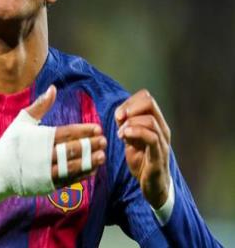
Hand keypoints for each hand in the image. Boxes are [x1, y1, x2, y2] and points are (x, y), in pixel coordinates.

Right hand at [26, 85, 106, 185]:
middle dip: (90, 145)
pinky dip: (81, 175)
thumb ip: (40, 105)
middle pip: (72, 149)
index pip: (67, 133)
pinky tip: (92, 170)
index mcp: (40, 137)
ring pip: (72, 166)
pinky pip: (68, 179)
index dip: (84, 131)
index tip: (97, 128)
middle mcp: (44, 154)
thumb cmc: (12, 142)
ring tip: (102, 156)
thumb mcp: (23, 120)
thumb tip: (53, 88)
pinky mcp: (47, 184)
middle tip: (104, 141)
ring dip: (89, 161)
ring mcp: (46, 171)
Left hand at [115, 89, 170, 208]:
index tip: (118, 114)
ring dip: (130, 123)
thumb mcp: (131, 138)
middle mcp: (162, 128)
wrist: (152, 185)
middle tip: (119, 120)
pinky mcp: (159, 155)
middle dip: (130, 107)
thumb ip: (126, 124)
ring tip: (121, 134)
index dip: (129, 101)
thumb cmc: (142, 160)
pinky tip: (125, 136)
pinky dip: (136, 132)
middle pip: (149, 102)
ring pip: (150, 119)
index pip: (146, 97)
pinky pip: (151, 137)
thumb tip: (120, 114)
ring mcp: (162, 141)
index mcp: (155, 122)